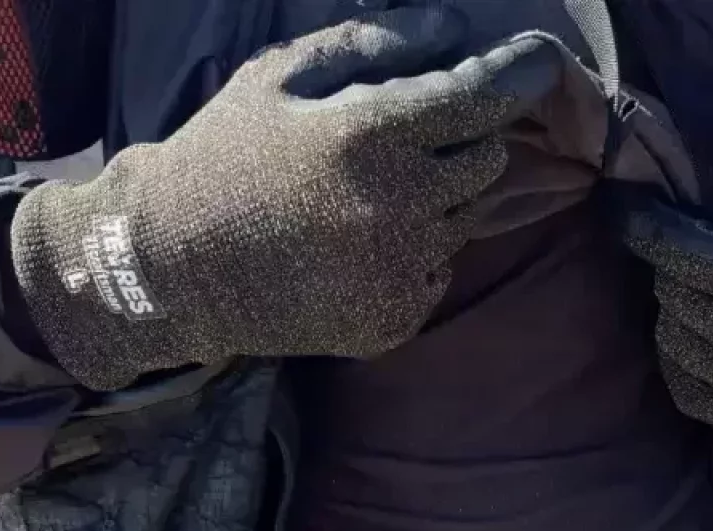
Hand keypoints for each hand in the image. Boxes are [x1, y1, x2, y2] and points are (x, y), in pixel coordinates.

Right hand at [11, 5, 563, 388]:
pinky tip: (356, 248)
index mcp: (368, 136)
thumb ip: (370, 44)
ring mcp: (398, 271)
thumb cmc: (224, 157)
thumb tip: (452, 28)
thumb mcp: (277, 79)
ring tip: (366, 199)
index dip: (515, 76)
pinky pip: (438, 273)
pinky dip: (415, 255)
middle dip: (463, 143)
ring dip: (437, 201)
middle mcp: (396, 206)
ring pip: (466, 219)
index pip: (479, 100)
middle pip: (488, 161)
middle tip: (407, 144)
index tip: (538, 64)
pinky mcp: (393, 320)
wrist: (174, 270)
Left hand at [621, 72, 712, 439]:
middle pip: (672, 293)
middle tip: (697, 245)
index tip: (624, 205)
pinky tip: (705, 335)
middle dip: (677, 264)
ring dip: (678, 310)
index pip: (676, 251)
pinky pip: (686, 388)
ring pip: (672, 339)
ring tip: (707, 287)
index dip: (642, 224)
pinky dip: (683, 359)